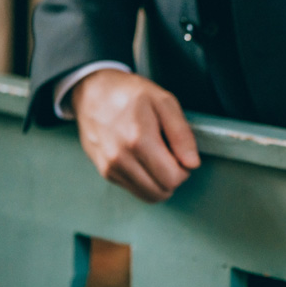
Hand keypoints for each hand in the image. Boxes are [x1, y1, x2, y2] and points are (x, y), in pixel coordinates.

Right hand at [70, 69, 199, 202]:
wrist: (93, 91)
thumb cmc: (130, 94)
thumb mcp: (164, 102)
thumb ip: (182, 134)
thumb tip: (192, 163)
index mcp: (138, 140)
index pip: (172, 178)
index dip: (184, 169)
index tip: (181, 154)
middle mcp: (120, 158)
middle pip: (161, 191)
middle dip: (173, 177)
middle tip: (171, 156)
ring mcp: (110, 167)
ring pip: (147, 195)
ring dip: (159, 182)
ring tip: (157, 157)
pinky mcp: (104, 171)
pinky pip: (134, 189)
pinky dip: (145, 180)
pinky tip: (143, 159)